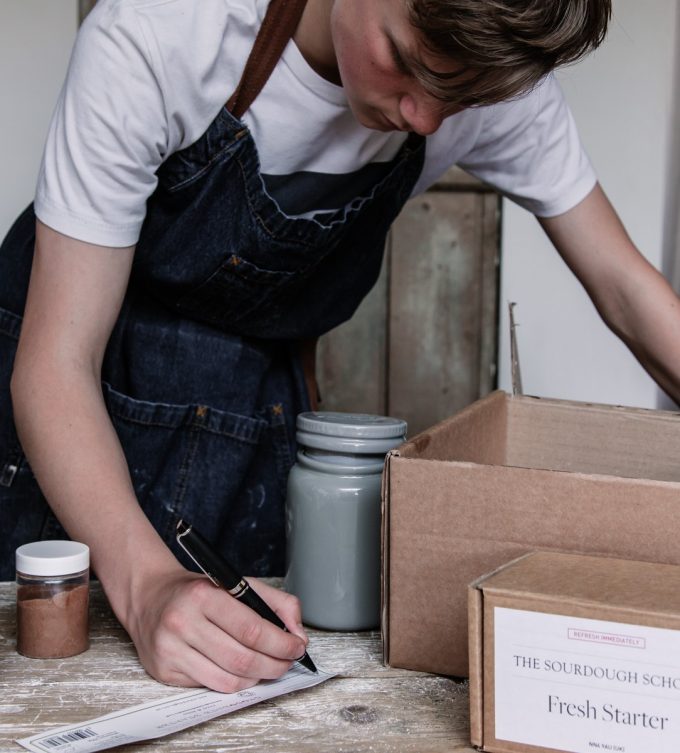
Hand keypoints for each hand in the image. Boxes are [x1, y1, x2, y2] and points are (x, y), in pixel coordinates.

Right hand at [126, 567, 308, 691]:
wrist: (150, 597)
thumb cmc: (198, 591)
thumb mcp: (238, 583)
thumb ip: (276, 602)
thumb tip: (299, 634)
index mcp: (203, 596)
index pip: (251, 629)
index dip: (281, 643)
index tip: (297, 646)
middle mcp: (182, 623)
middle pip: (242, 659)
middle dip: (274, 665)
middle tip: (287, 661)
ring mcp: (171, 650)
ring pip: (228, 681)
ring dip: (256, 678)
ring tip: (266, 666)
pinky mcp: (164, 672)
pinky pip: (210, 686)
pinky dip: (233, 682)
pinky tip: (239, 669)